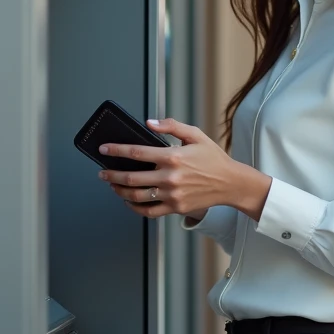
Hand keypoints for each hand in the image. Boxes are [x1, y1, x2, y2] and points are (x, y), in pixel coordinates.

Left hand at [96, 118, 270, 219]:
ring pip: (136, 196)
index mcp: (173, 156)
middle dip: (111, 174)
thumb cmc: (213, 158)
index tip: (104, 149)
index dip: (116, 150)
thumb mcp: (196, 135)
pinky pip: (148, 211)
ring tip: (113, 185)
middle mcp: (170, 177)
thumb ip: (172, 126)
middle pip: (130, 177)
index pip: (136, 152)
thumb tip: (149, 123)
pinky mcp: (175, 208)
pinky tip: (129, 201)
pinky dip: (134, 207)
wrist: (231, 183)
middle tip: (102, 172)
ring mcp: (171, 195)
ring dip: (119, 190)